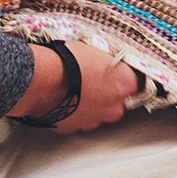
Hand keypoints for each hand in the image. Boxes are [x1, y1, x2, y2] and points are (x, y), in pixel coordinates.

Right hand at [7, 42, 140, 133]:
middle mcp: (115, 107)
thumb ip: (109, 62)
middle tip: (92, 77)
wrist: (39, 79)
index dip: (126, 74)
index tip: (117, 69)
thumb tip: (110, 62)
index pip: (138, 81)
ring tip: (75, 87)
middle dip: (108, 91)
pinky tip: (65, 97)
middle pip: (119, 100)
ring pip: (99, 111)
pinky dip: (75, 110)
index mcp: (125, 84)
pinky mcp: (76, 128)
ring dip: (91, 102)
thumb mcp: (95, 49)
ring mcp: (95, 120)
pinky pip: (81, 118)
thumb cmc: (66, 60)